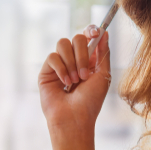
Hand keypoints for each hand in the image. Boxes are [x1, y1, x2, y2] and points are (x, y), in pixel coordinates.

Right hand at [38, 27, 111, 149]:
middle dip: (82, 54)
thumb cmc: (91, 101)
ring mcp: (59, 64)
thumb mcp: (103, 75)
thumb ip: (103, 53)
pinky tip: (65, 84)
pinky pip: (52, 57)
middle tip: (84, 75)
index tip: (96, 32)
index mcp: (88, 59)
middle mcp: (73, 59)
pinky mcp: (46, 71)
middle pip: (76, 37)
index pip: (88, 36)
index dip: (91, 30)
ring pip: (63, 44)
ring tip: (75, 81)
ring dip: (71, 62)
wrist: (74, 119)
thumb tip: (104, 32)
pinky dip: (61, 69)